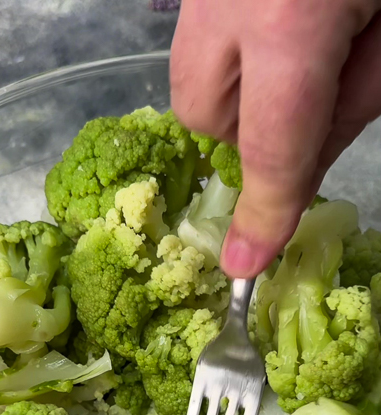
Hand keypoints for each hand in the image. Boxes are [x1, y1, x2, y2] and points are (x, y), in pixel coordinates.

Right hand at [170, 0, 380, 277]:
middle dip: (241, 134)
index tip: (246, 263)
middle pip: (202, 110)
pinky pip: (199, 34)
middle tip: (298, 111)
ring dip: (233, 92)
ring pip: (190, 72)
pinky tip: (277, 27)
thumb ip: (350, 108)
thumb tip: (300, 178)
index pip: (270, 145)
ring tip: (292, 60)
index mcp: (290, 20)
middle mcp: (225, 0)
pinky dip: (232, 51)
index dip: (266, 211)